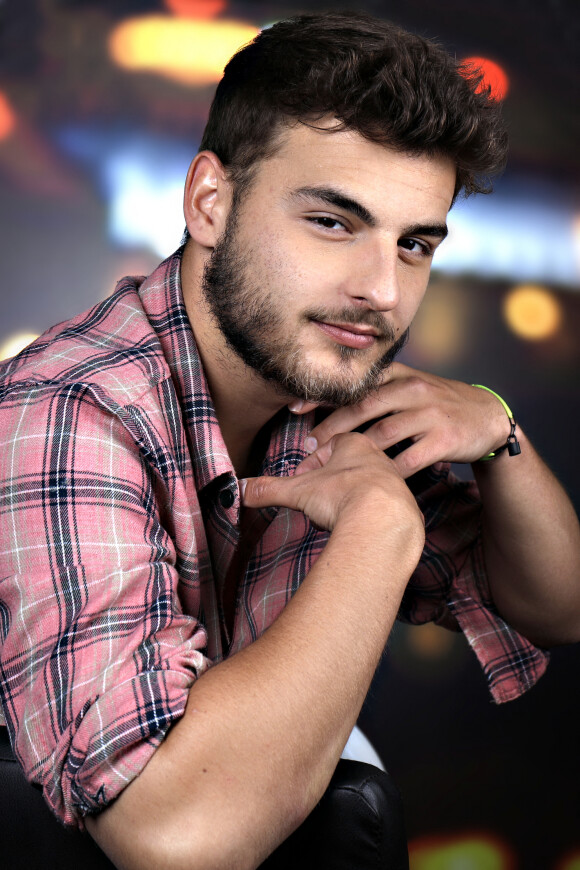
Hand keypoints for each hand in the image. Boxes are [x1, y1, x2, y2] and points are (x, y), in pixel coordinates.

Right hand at [242, 431, 423, 544]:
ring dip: (350, 502)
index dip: (313, 464)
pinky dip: (369, 519)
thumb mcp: (297, 491)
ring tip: (337, 519)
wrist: (384, 522)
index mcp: (354, 444)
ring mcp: (396, 482)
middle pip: (350, 467)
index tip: (303, 480)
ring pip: (368, 488)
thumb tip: (239, 489)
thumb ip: (268, 489)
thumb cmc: (344, 496)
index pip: (331, 445)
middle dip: (331, 485)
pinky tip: (359, 530)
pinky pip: (383, 511)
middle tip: (318, 503)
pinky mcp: (406, 507)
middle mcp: (380, 458)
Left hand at [289, 363, 511, 478]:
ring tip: (329, 469)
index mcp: (400, 375)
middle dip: (330, 428)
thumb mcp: (412, 385)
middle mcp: (413, 390)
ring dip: (352, 454)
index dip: (323, 393)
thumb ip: (377, 389)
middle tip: (307, 448)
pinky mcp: (445, 439)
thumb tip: (330, 400)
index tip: (294, 406)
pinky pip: (408, 459)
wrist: (490, 417)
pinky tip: (367, 482)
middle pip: (362, 407)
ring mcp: (430, 414)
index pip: (355, 382)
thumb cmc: (440, 403)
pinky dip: (386, 471)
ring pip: (382, 434)